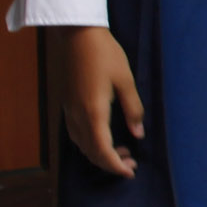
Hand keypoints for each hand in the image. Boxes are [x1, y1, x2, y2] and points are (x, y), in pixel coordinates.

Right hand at [60, 24, 143, 176]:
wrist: (78, 35)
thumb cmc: (104, 54)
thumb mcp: (125, 81)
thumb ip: (133, 109)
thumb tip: (138, 134)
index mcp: (93, 111)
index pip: (102, 150)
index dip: (115, 166)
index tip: (130, 172)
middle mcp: (77, 115)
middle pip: (90, 152)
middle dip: (110, 163)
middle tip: (131, 164)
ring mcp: (69, 110)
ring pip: (81, 144)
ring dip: (100, 154)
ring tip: (122, 152)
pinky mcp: (67, 104)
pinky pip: (76, 134)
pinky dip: (90, 143)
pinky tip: (103, 138)